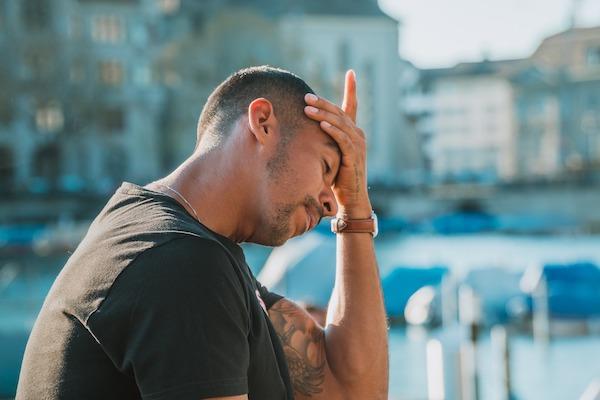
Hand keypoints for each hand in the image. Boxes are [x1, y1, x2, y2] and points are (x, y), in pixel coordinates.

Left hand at [304, 70, 371, 217]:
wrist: (351, 198)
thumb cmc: (338, 177)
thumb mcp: (331, 154)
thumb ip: (324, 140)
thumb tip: (305, 129)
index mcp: (353, 132)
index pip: (352, 106)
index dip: (352, 89)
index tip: (351, 72)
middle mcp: (358, 134)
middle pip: (339, 112)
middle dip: (322, 103)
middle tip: (305, 96)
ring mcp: (357, 144)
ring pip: (339, 123)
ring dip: (322, 114)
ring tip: (307, 108)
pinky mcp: (353, 156)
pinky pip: (342, 139)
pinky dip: (332, 130)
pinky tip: (321, 124)